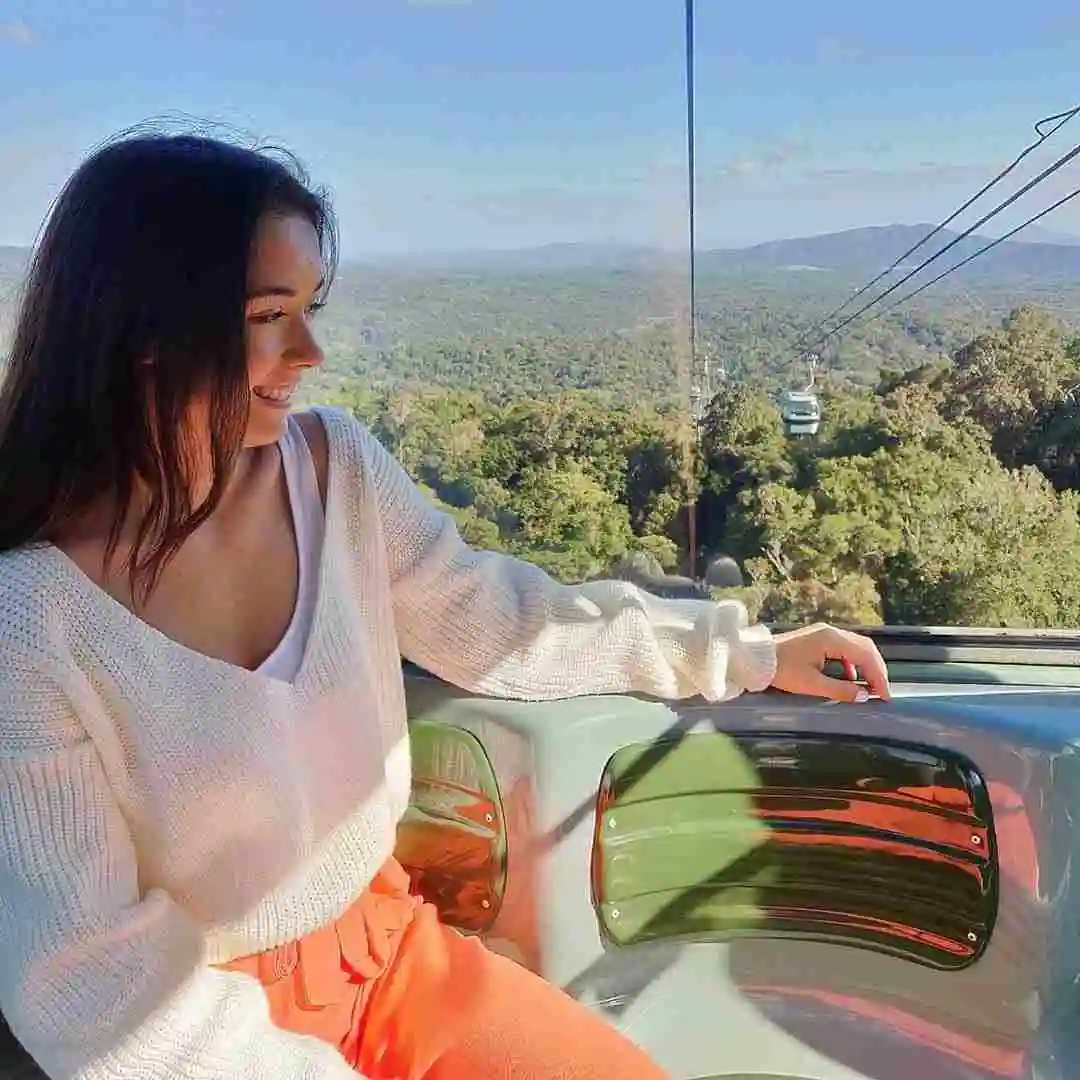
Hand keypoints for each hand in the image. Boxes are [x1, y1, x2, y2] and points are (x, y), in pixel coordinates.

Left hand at [771, 623, 890, 702]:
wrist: (755, 658)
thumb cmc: (782, 670)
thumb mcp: (811, 684)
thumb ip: (839, 690)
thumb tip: (863, 696)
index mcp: (831, 639)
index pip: (865, 655)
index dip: (878, 676)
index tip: (884, 696)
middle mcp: (831, 632)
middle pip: (865, 648)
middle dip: (876, 670)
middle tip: (882, 692)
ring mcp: (824, 634)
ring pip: (856, 647)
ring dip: (866, 666)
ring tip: (870, 687)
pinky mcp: (818, 639)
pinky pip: (844, 649)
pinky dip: (853, 663)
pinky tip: (850, 678)